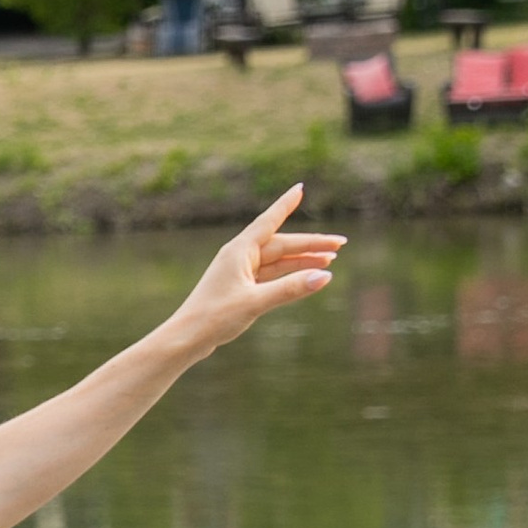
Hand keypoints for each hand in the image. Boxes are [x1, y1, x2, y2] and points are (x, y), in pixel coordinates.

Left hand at [173, 187, 345, 352]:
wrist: (186, 339)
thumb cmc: (214, 318)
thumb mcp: (256, 303)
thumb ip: (291, 289)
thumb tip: (325, 277)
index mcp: (239, 251)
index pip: (269, 221)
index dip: (286, 204)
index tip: (300, 188)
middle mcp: (240, 257)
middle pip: (282, 245)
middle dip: (311, 244)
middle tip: (341, 244)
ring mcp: (240, 273)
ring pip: (279, 261)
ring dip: (304, 260)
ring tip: (331, 260)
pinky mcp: (241, 289)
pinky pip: (272, 276)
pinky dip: (290, 275)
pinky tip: (308, 276)